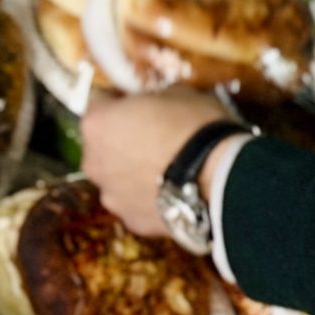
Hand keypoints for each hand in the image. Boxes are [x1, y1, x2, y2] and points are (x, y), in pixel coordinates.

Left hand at [80, 89, 228, 238]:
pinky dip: (149, 197)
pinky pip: (136, 202)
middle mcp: (93, 161)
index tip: (140, 101)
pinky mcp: (131, 221)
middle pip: (102, 145)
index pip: (99, 100)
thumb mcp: (178, 93)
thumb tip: (156, 104)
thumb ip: (154, 99)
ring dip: (132, 172)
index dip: (121, 99)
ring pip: (116, 178)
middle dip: (123, 140)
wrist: (222, 180)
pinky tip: (174, 192)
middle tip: (155, 137)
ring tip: (167, 170)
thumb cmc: (196, 126)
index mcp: (97, 122)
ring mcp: (110, 195)